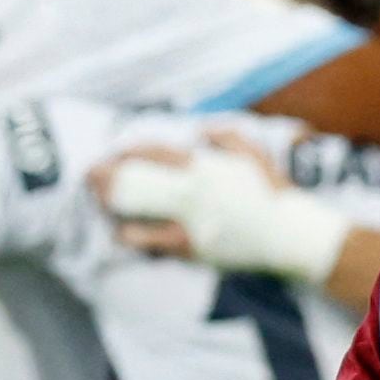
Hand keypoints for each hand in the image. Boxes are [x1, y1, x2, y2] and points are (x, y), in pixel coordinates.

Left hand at [102, 134, 343, 283]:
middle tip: (90, 176)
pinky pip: (156, 243)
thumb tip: (200, 130)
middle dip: (110, 178)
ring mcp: (190, 223)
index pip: (156, 154)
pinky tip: (122, 235)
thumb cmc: (273, 191)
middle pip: (139, 183)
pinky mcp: (194, 249)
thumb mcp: (253, 153)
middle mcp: (192, 195)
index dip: (130, 152)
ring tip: (100, 204)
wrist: (289, 235)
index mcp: (204, 168)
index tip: (115, 152)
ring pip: (140, 215)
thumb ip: (225, 135)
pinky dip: (137, 238)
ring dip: (116, 209)